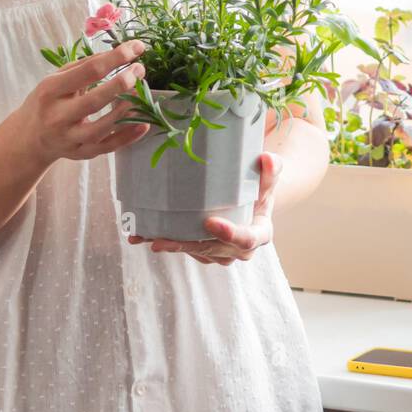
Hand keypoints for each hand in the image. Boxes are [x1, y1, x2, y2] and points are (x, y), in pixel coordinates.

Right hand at [9, 40, 149, 168]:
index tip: (137, 46)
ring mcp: (70, 138)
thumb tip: (118, 53)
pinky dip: (128, 136)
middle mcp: (58, 116)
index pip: (88, 71)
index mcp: (50, 91)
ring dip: (126, 110)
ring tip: (141, 93)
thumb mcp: (57, 79)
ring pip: (102, 128)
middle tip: (140, 70)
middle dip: (121, 84)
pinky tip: (143, 123)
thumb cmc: (48, 101)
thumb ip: (85, 66)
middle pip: (94, 101)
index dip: (116, 57)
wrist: (29, 138)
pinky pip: (108, 147)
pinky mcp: (81, 153)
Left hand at [127, 151, 282, 265]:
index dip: (228, 233)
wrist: (253, 201)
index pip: (245, 239)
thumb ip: (271, 170)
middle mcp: (238, 250)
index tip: (210, 222)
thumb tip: (266, 158)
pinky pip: (184, 249)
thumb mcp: (269, 179)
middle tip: (163, 240)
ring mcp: (219, 252)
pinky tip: (141, 236)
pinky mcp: (202, 250)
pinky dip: (164, 242)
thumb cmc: (261, 188)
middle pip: (212, 250)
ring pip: (195, 253)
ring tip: (148, 238)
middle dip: (187, 245)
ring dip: (172, 246)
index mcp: (259, 234)